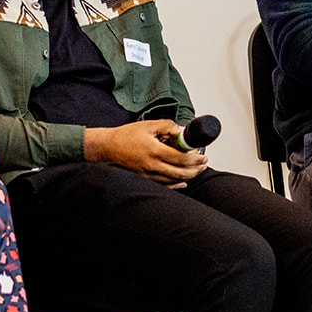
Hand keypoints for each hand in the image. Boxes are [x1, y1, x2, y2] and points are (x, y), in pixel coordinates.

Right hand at [84, 120, 205, 183]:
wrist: (107, 148)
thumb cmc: (125, 136)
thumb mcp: (147, 125)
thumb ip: (167, 126)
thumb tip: (181, 131)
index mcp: (153, 151)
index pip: (181, 159)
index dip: (195, 159)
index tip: (202, 156)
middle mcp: (151, 165)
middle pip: (180, 172)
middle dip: (195, 169)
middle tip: (204, 164)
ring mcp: (147, 175)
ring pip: (173, 181)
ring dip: (188, 177)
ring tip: (197, 171)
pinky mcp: (144, 179)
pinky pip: (164, 186)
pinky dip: (176, 185)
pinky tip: (183, 183)